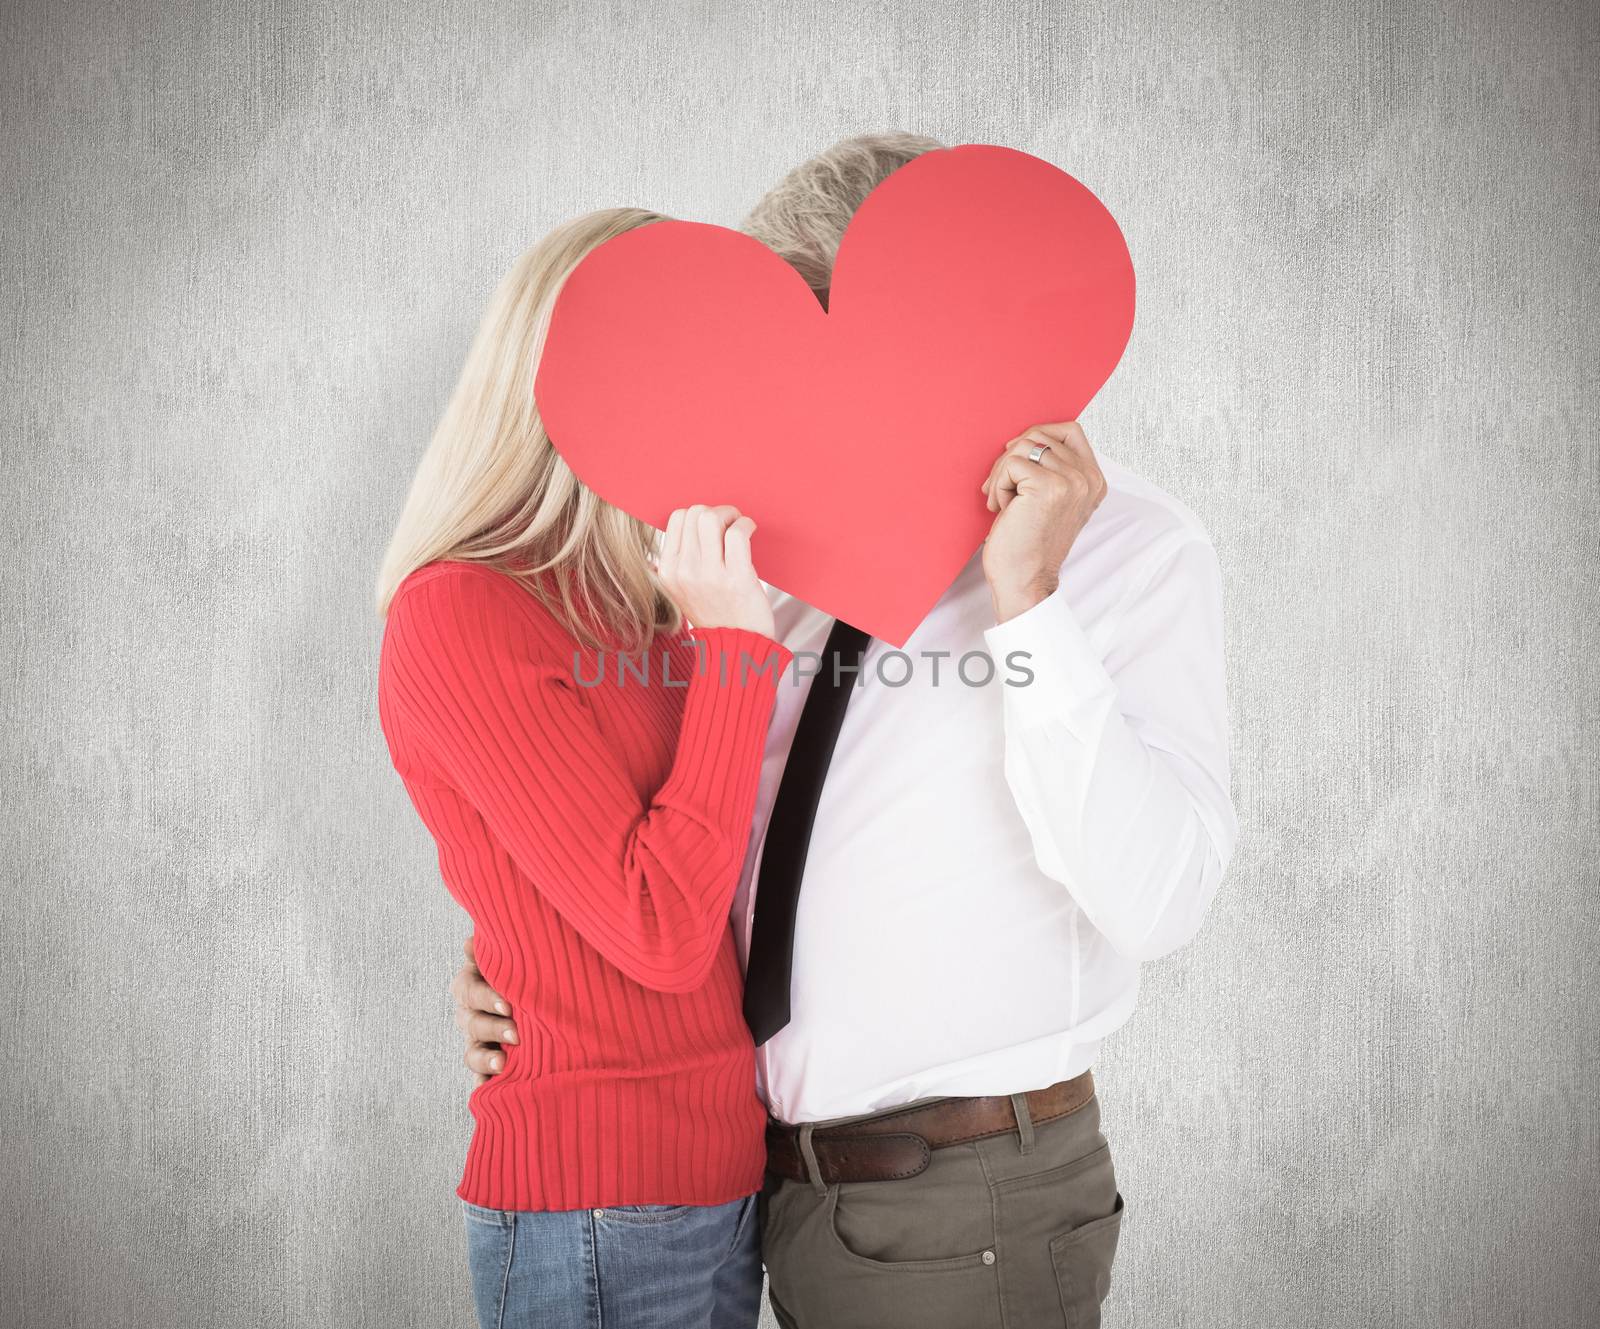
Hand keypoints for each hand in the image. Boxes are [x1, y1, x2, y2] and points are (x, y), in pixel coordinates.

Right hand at [451, 934, 515, 1084]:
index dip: (486, 999)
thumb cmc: (522, 970)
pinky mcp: (487, 1066)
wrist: (540, 995)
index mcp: (470, 986)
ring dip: (485, 1061)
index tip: (508, 1005)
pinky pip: (480, 1079)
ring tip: (502, 1065)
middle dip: (493, 1030)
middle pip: (473, 1024)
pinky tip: (489, 1093)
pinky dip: (484, 1086)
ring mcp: (477, 1042)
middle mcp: (469, 1015)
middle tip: (516, 1034)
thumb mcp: (509, 958)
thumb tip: (470, 942)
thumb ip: (493, 952)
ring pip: (472, 1053)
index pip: (469, 991)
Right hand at [657, 504, 775, 638]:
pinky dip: (746, 525)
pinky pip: (737, 533)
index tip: (714, 525)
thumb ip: (681, 560)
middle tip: (730, 524)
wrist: (737, 647)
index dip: (698, 514)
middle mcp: (684, 572)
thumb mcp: (683, 589)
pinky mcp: (736, 578)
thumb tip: (690, 522)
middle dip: (717, 511)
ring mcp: (709, 576)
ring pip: (712, 518)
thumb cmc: (716, 613)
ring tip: (739, 526)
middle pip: (695, 514)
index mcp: (668, 572)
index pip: (677, 518)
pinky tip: (750, 531)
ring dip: (731, 514)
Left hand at [979, 421, 1106, 621]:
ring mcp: (1072, 481)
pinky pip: (1012, 464)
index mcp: (1094, 480)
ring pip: (1024, 447)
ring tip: (1001, 502)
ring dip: (1002, 473)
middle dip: (1010, 458)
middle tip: (998, 487)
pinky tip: (1001, 508)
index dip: (1038, 436)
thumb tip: (1022, 440)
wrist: (1024, 580)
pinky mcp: (1049, 487)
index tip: (1015, 459)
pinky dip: (998, 484)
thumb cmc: (1029, 544)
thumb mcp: (1051, 500)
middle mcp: (1089, 479)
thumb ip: (1053, 470)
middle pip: (1040, 435)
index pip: (1070, 430)